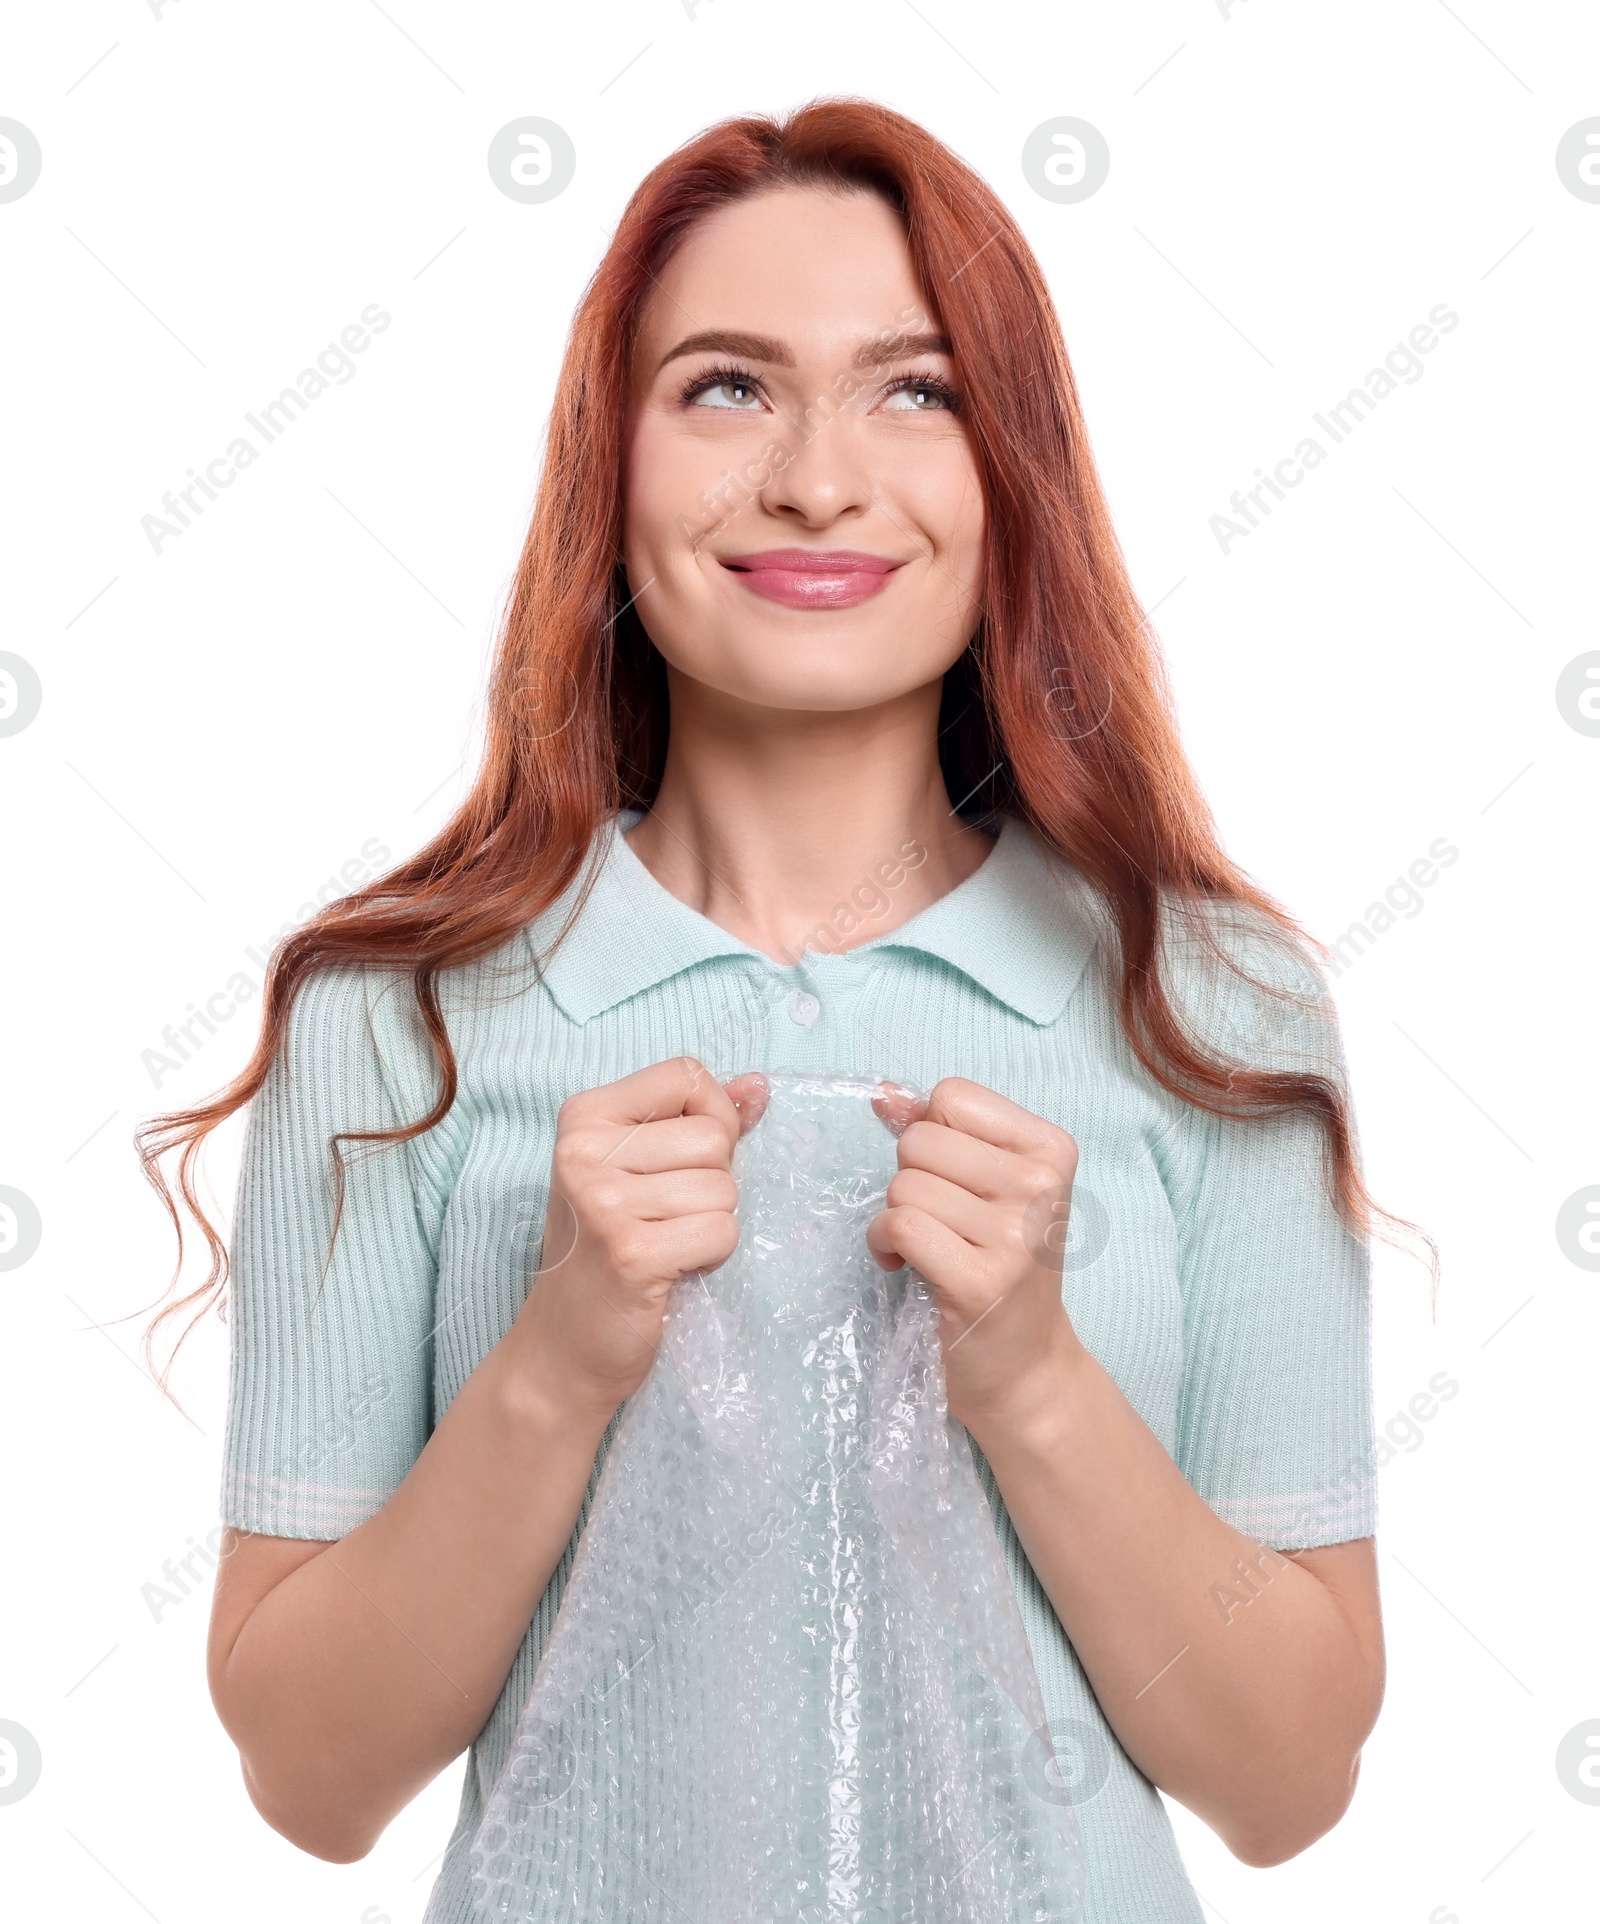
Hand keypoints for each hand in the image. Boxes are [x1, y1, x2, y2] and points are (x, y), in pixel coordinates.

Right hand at [505, 1057, 769, 1428]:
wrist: (562, 1347)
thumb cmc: (605, 1252)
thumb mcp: (640, 1171)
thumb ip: (701, 1121)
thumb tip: (758, 1086)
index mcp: (585, 1116)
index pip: (687, 1075)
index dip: (711, 1118)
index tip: (682, 1162)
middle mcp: (584, 1151)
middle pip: (713, 1136)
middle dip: (713, 1182)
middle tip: (666, 1217)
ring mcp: (604, 1202)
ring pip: (723, 1188)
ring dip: (711, 1224)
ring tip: (665, 1245)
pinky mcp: (632, 1252)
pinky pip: (722, 1231)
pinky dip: (712, 1256)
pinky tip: (672, 1271)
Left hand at [866, 1076, 1084, 1439]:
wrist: (1026, 1367)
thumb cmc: (999, 1267)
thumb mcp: (986, 1188)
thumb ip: (937, 1132)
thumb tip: (884, 1095)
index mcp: (1051, 1149)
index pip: (952, 1096)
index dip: (932, 1135)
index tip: (950, 1180)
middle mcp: (1041, 1186)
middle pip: (921, 1140)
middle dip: (910, 1178)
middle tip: (937, 1220)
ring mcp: (1014, 1235)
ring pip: (904, 1184)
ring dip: (894, 1217)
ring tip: (923, 1247)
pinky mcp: (979, 1280)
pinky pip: (899, 1225)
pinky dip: (882, 1245)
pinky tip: (901, 1265)